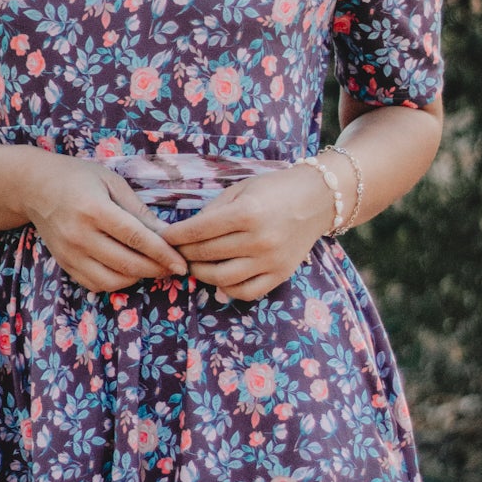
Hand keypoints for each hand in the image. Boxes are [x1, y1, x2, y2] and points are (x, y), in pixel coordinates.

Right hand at [24, 154, 190, 294]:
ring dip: (138, 278)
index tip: (182, 263)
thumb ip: (139, 211)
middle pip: (127, 263)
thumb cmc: (78, 178)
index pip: (136, 238)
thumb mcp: (112, 182)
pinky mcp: (64, 264)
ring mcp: (69, 253)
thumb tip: (169, 235)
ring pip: (112, 280)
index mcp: (94, 209)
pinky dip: (117, 282)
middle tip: (174, 267)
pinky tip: (129, 271)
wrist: (34, 187)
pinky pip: (96, 284)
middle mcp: (79, 235)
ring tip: (153, 268)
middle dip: (156, 269)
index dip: (162, 253)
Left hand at [148, 163, 335, 301]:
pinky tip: (218, 278)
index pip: (198, 230)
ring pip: (222, 277)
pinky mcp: (280, 274)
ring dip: (200, 273)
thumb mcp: (241, 189)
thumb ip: (213, 210)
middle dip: (184, 252)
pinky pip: (246, 291)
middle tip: (175, 250)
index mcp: (247, 212)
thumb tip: (185, 232)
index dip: (175, 236)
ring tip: (194, 264)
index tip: (163, 237)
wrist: (318, 199)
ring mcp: (271, 260)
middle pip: (207, 254)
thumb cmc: (275, 189)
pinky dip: (226, 289)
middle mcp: (259, 239)